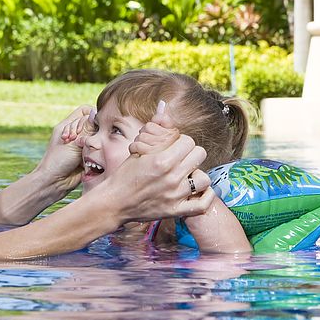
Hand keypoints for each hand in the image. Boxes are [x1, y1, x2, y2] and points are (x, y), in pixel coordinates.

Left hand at [36, 105, 93, 193]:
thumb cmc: (57, 162)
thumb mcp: (72, 143)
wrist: (54, 183)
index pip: (84, 111)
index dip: (90, 115)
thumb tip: (95, 113)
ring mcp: (81, 144)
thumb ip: (86, 129)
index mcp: (67, 125)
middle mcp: (75, 133)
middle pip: (92, 123)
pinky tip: (90, 159)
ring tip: (85, 152)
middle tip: (82, 142)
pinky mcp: (87, 155)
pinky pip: (97, 148)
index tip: (91, 126)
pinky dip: (96, 152)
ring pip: (96, 136)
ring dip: (94, 143)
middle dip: (92, 131)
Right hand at [108, 101, 214, 222]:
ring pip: (204, 178)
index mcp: (162, 160)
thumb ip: (155, 129)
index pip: (188, 140)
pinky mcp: (176, 211)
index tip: (173, 145)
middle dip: (190, 153)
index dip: (180, 140)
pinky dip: (206, 197)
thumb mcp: (137, 148)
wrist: (114, 202)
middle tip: (180, 158)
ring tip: (186, 174)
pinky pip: (203, 204)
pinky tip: (198, 190)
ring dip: (196, 174)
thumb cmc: (124, 174)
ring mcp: (175, 196)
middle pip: (199, 154)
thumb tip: (164, 108)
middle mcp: (172, 177)